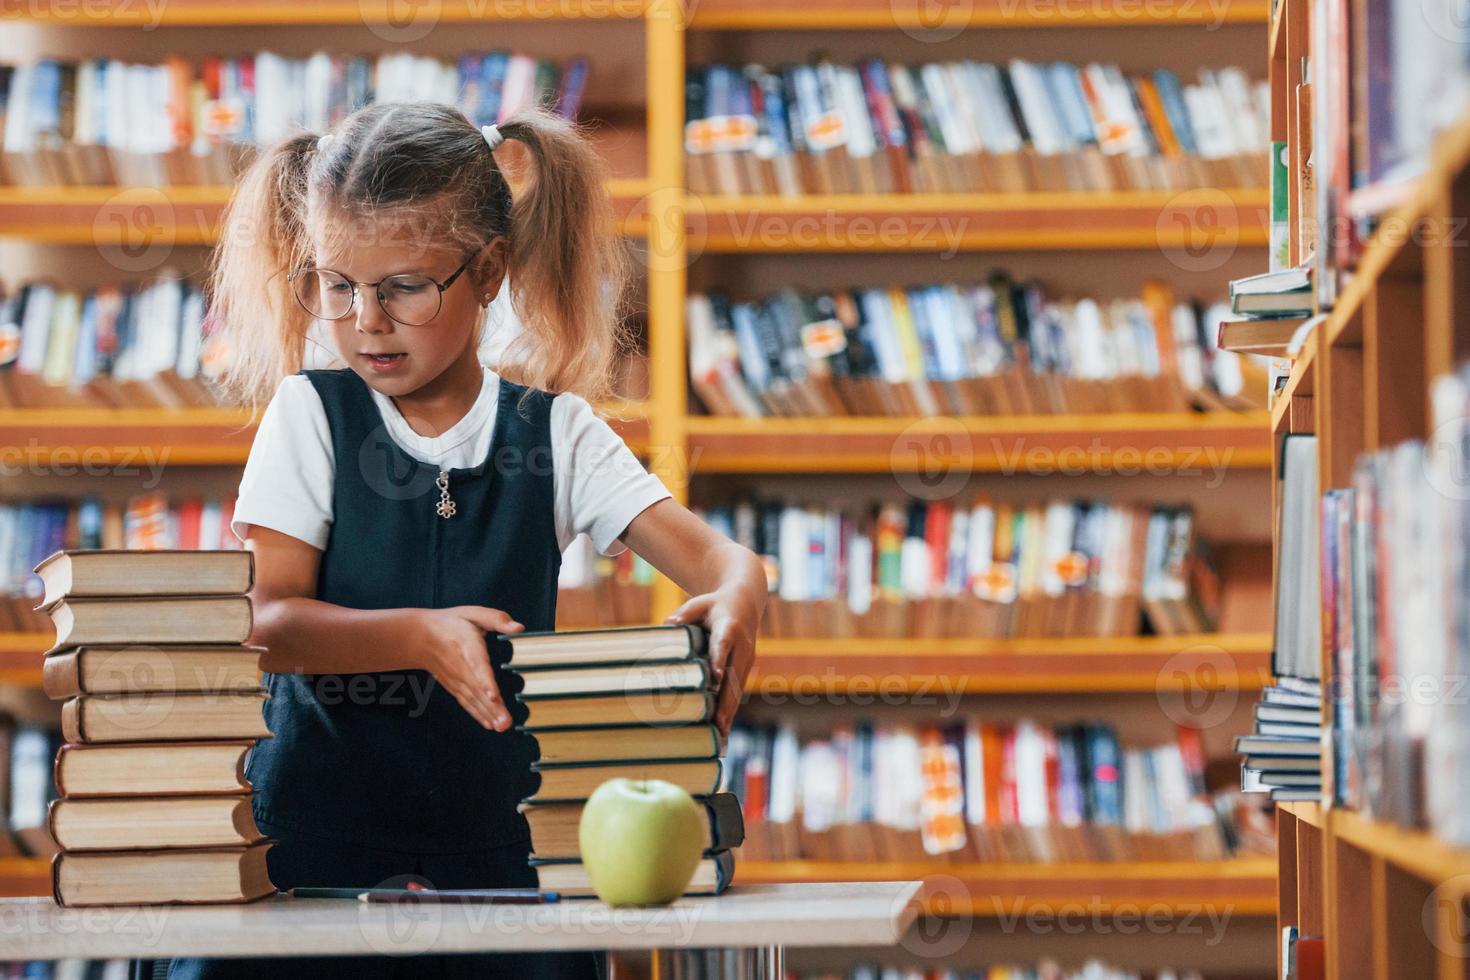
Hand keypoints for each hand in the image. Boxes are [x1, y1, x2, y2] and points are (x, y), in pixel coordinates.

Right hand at [416, 606, 523, 730]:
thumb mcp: (472, 613)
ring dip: (488, 715)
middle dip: (492, 707)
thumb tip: (519, 627)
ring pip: (473, 700)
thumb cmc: (450, 623)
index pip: (477, 665)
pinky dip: (478, 715)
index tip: (493, 695)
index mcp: (467, 646)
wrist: (418, 637)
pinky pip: (467, 703)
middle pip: (477, 689)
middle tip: (506, 723)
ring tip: (502, 727)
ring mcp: (456, 679)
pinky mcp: (454, 687)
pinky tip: (490, 724)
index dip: (485, 681)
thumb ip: (496, 619)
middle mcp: (461, 667)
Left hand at [665, 585, 762, 733]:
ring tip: (720, 733)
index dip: (720, 661)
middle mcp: (743, 647)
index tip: (716, 678)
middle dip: (726, 700)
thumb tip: (668, 625)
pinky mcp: (746, 669)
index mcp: (729, 628)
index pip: (723, 645)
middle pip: (734, 675)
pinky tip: (723, 729)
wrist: (745, 603)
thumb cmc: (715, 605)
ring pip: (738, 688)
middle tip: (718, 721)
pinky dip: (732, 709)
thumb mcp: (699, 603)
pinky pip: (738, 691)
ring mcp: (747, 660)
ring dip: (730, 711)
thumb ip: (684, 613)